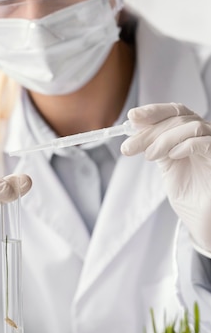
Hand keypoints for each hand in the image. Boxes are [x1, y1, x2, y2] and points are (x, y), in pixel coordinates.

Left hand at [121, 103, 210, 255]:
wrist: (203, 221)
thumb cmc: (191, 197)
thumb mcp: (168, 167)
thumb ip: (156, 147)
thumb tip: (135, 133)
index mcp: (191, 136)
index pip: (175, 112)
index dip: (153, 111)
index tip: (133, 116)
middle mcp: (205, 137)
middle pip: (178, 118)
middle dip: (150, 131)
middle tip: (130, 146)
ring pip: (191, 126)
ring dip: (164, 139)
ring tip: (150, 156)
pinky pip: (205, 142)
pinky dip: (185, 145)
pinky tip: (172, 156)